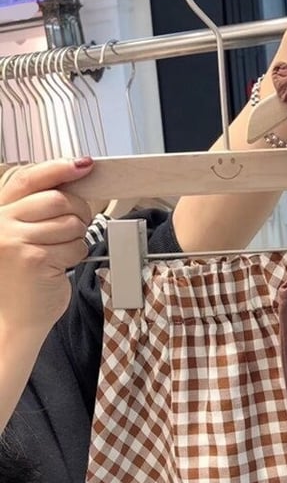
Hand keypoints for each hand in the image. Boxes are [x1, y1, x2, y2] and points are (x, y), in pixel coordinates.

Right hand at [0, 159, 93, 338]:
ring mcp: (14, 240)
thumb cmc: (22, 275)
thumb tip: (75, 176)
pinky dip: (77, 255)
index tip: (83, 164)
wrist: (13, 318)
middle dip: (78, 212)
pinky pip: (76, 245)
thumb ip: (38, 207)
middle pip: (59, 199)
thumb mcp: (21, 233)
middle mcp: (0, 223)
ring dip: (77, 238)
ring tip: (59, 251)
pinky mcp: (35, 258)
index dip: (59, 169)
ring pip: (71, 223)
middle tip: (74, 228)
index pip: (28, 178)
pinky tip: (59, 266)